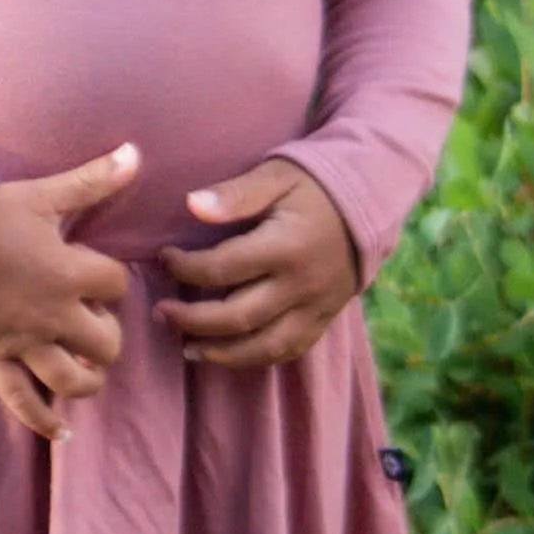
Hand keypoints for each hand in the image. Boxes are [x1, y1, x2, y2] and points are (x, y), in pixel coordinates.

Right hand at [0, 144, 138, 440]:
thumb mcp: (41, 194)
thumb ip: (92, 180)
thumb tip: (135, 153)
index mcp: (68, 272)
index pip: (117, 285)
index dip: (113, 281)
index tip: (98, 274)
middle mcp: (53, 314)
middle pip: (106, 342)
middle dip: (108, 335)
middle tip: (95, 321)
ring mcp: (24, 341)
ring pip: (73, 379)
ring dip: (89, 379)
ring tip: (91, 369)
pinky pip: (22, 400)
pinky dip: (43, 421)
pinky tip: (61, 432)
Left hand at [158, 159, 359, 370]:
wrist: (371, 201)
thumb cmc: (314, 184)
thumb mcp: (277, 175)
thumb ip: (236, 194)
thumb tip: (191, 205)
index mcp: (285, 246)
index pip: (223, 269)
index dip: (186, 269)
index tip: (165, 259)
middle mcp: (301, 284)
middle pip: (239, 316)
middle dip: (193, 319)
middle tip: (162, 312)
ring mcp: (316, 306)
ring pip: (264, 345)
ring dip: (222, 353)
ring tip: (188, 350)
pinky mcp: (325, 318)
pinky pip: (290, 350)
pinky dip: (257, 358)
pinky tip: (230, 356)